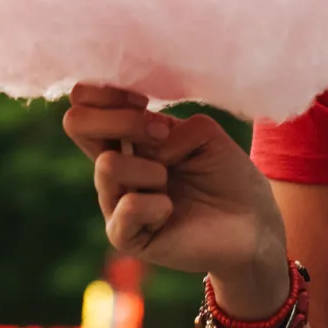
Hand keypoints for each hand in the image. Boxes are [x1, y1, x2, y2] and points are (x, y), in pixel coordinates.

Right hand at [63, 84, 290, 313]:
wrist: (252, 225)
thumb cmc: (228, 177)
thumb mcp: (204, 134)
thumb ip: (169, 128)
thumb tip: (143, 148)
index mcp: (129, 137)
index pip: (85, 102)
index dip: (106, 92)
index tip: (144, 101)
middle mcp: (115, 166)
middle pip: (76, 123)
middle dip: (122, 120)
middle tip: (160, 134)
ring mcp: (115, 201)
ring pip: (107, 166)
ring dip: (151, 169)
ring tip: (172, 183)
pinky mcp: (125, 236)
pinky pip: (127, 208)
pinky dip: (157, 204)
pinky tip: (171, 211)